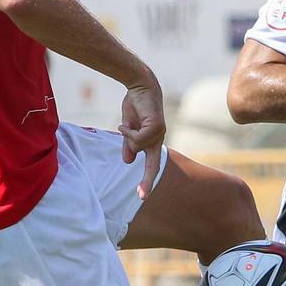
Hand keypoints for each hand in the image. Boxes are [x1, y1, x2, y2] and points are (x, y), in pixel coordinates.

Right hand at [120, 80, 166, 198]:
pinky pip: (138, 137)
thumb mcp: (128, 128)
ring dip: (128, 136)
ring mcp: (159, 133)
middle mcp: (158, 139)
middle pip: (152, 165)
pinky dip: (128, 131)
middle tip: (141, 198)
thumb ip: (129, 144)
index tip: (142, 196)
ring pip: (139, 147)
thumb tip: (128, 162)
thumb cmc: (135, 105)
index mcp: (152, 141)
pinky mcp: (157, 126)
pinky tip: (126, 122)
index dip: (147, 180)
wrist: (140, 87)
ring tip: (127, 124)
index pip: (152, 165)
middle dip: (147, 181)